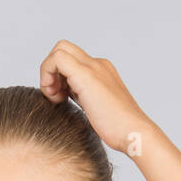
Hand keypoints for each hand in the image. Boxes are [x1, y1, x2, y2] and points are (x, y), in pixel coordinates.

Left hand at [39, 40, 154, 154]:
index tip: (60, 98)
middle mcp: (97, 64)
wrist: (133, 132)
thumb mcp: (94, 108)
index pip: (70, 59)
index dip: (57, 75)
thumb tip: (63, 99)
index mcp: (100, 71)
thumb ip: (81, 97)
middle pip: (63, 48)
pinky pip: (57, 59)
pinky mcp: (87, 75)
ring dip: (48, 74)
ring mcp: (93, 67)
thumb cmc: (116, 128)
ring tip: (57, 99)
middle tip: (54, 95)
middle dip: (50, 70)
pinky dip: (47, 76)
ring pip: (58, 50)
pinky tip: (57, 98)